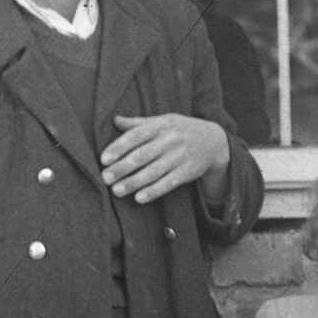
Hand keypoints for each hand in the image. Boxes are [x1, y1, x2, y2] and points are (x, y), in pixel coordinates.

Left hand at [104, 112, 228, 203]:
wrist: (214, 141)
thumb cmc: (181, 130)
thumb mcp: (163, 121)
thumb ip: (139, 123)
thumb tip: (115, 120)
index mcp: (161, 125)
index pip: (136, 135)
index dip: (119, 147)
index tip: (104, 159)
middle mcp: (170, 140)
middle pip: (142, 155)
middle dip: (122, 167)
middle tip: (105, 178)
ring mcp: (180, 156)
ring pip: (153, 171)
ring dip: (134, 182)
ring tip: (116, 191)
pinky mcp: (187, 172)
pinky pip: (168, 183)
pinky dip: (154, 191)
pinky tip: (139, 198)